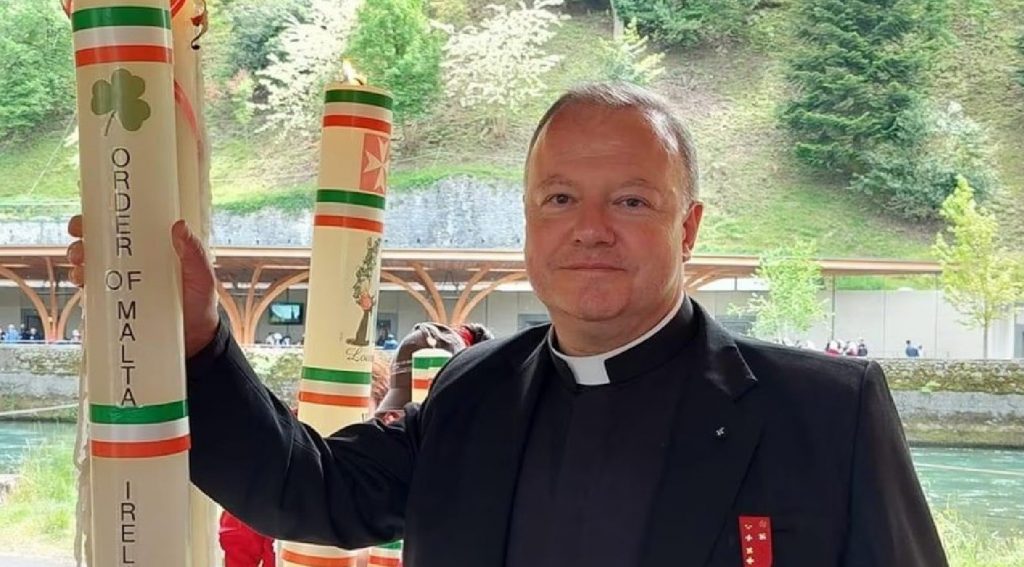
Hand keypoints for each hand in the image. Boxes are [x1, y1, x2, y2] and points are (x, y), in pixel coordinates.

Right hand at [66, 215, 219, 357]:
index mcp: (154, 249)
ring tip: (80, 263)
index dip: (103, 219)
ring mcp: (123, 282)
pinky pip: (93, 289)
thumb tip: (179, 225)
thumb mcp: (201, 277)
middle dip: (83, 238)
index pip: (126, 227)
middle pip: (101, 243)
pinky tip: (81, 281)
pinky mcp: (116, 303)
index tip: (89, 217)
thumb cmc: (200, 303)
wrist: (194, 340)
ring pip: (92, 263)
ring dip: (79, 259)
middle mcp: (135, 262)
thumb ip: (194, 254)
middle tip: (80, 241)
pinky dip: (82, 282)